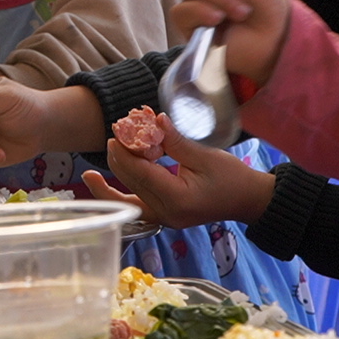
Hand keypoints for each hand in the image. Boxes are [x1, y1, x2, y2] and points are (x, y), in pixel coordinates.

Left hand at [84, 112, 274, 228]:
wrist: (249, 201)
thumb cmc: (233, 179)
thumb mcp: (206, 156)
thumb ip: (176, 141)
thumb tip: (154, 120)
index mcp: (178, 199)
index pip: (141, 174)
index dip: (125, 152)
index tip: (116, 133)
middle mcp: (167, 214)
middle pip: (131, 186)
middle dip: (117, 161)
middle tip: (111, 137)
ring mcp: (165, 218)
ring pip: (128, 202)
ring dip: (111, 184)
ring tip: (89, 175)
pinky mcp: (164, 216)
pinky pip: (136, 206)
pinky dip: (120, 194)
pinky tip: (104, 185)